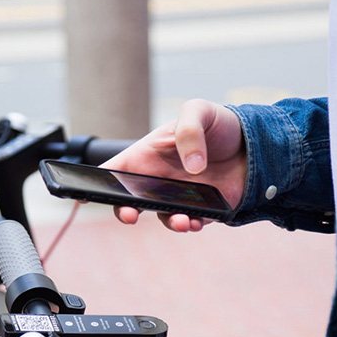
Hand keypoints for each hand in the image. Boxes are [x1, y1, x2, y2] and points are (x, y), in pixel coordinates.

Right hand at [103, 99, 246, 232]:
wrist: (255, 144)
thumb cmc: (219, 124)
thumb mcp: (199, 112)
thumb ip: (189, 132)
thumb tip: (191, 168)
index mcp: (148, 155)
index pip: (115, 171)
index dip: (93, 183)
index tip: (81, 195)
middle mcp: (159, 180)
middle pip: (132, 201)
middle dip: (126, 211)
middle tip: (130, 215)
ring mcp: (179, 197)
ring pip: (163, 218)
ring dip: (170, 222)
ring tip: (183, 221)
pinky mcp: (202, 210)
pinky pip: (192, 222)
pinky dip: (193, 225)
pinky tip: (199, 221)